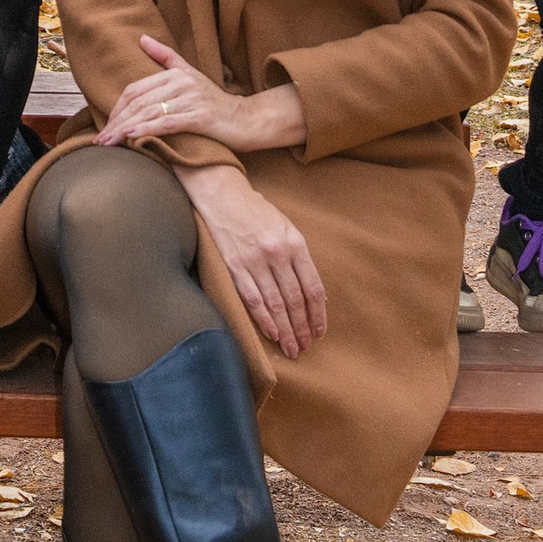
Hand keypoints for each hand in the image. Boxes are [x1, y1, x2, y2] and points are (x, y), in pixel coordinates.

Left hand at [93, 33, 305, 157]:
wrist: (248, 120)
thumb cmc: (215, 103)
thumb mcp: (190, 75)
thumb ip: (165, 57)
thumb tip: (141, 38)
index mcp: (175, 74)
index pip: (136, 90)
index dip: (117, 108)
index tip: (106, 125)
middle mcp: (181, 83)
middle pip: (138, 102)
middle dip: (116, 121)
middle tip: (101, 139)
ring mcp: (191, 99)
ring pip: (149, 113)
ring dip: (125, 129)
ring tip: (109, 143)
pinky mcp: (200, 117)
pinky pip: (167, 123)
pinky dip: (147, 130)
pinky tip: (131, 137)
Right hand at [180, 161, 326, 358]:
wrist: (223, 193)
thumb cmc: (257, 210)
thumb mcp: (286, 227)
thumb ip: (300, 257)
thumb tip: (314, 292)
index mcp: (295, 243)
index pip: (313, 287)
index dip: (318, 314)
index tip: (320, 332)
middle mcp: (278, 253)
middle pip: (295, 300)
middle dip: (302, 328)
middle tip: (305, 347)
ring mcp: (255, 260)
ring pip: (275, 304)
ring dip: (285, 330)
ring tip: (291, 348)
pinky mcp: (234, 265)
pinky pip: (252, 299)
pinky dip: (263, 319)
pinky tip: (271, 333)